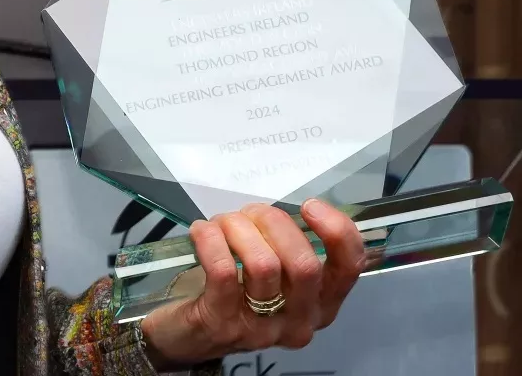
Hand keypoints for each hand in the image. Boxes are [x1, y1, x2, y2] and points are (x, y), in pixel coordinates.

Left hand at [139, 198, 364, 370]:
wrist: (190, 333)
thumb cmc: (235, 290)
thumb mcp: (272, 268)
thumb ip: (285, 243)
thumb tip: (282, 208)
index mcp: (320, 303)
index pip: (349, 268)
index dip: (337, 231)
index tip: (309, 205)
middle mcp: (300, 320)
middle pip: (305, 264)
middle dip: (272, 222)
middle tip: (245, 216)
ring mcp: (263, 328)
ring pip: (263, 264)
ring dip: (236, 229)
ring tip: (219, 226)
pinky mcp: (224, 324)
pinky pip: (223, 271)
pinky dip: (210, 240)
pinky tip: (201, 232)